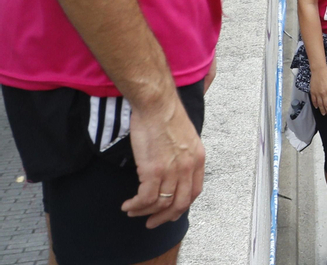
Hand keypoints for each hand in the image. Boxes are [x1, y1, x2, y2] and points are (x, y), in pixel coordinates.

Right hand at [121, 92, 205, 226]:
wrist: (156, 104)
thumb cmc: (166, 117)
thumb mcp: (185, 138)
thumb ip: (183, 156)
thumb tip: (173, 172)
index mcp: (199, 159)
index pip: (195, 192)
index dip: (181, 206)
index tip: (169, 212)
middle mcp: (189, 167)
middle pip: (181, 204)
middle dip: (165, 217)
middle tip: (151, 222)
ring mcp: (172, 169)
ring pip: (161, 204)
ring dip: (144, 212)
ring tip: (133, 211)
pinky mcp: (154, 169)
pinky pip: (145, 198)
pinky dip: (136, 205)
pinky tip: (128, 205)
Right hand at [309, 65, 326, 116]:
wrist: (319, 71)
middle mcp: (324, 93)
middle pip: (326, 105)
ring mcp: (318, 93)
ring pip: (320, 104)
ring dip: (322, 109)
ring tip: (323, 113)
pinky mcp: (313, 92)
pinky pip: (314, 100)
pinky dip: (315, 104)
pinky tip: (317, 107)